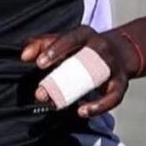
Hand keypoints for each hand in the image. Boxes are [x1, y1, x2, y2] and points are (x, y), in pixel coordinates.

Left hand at [21, 25, 135, 117]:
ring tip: (57, 105)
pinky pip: (112, 97)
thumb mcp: (63, 40)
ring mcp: (113, 66)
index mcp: (85, 34)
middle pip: (83, 61)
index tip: (39, 64)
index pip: (70, 39)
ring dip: (75, 95)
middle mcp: (101, 48)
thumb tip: (24, 55)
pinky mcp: (120, 83)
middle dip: (60, 78)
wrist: (119, 52)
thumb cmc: (83, 47)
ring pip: (96, 80)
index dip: (55, 50)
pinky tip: (82, 111)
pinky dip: (98, 106)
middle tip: (41, 93)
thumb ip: (42, 44)